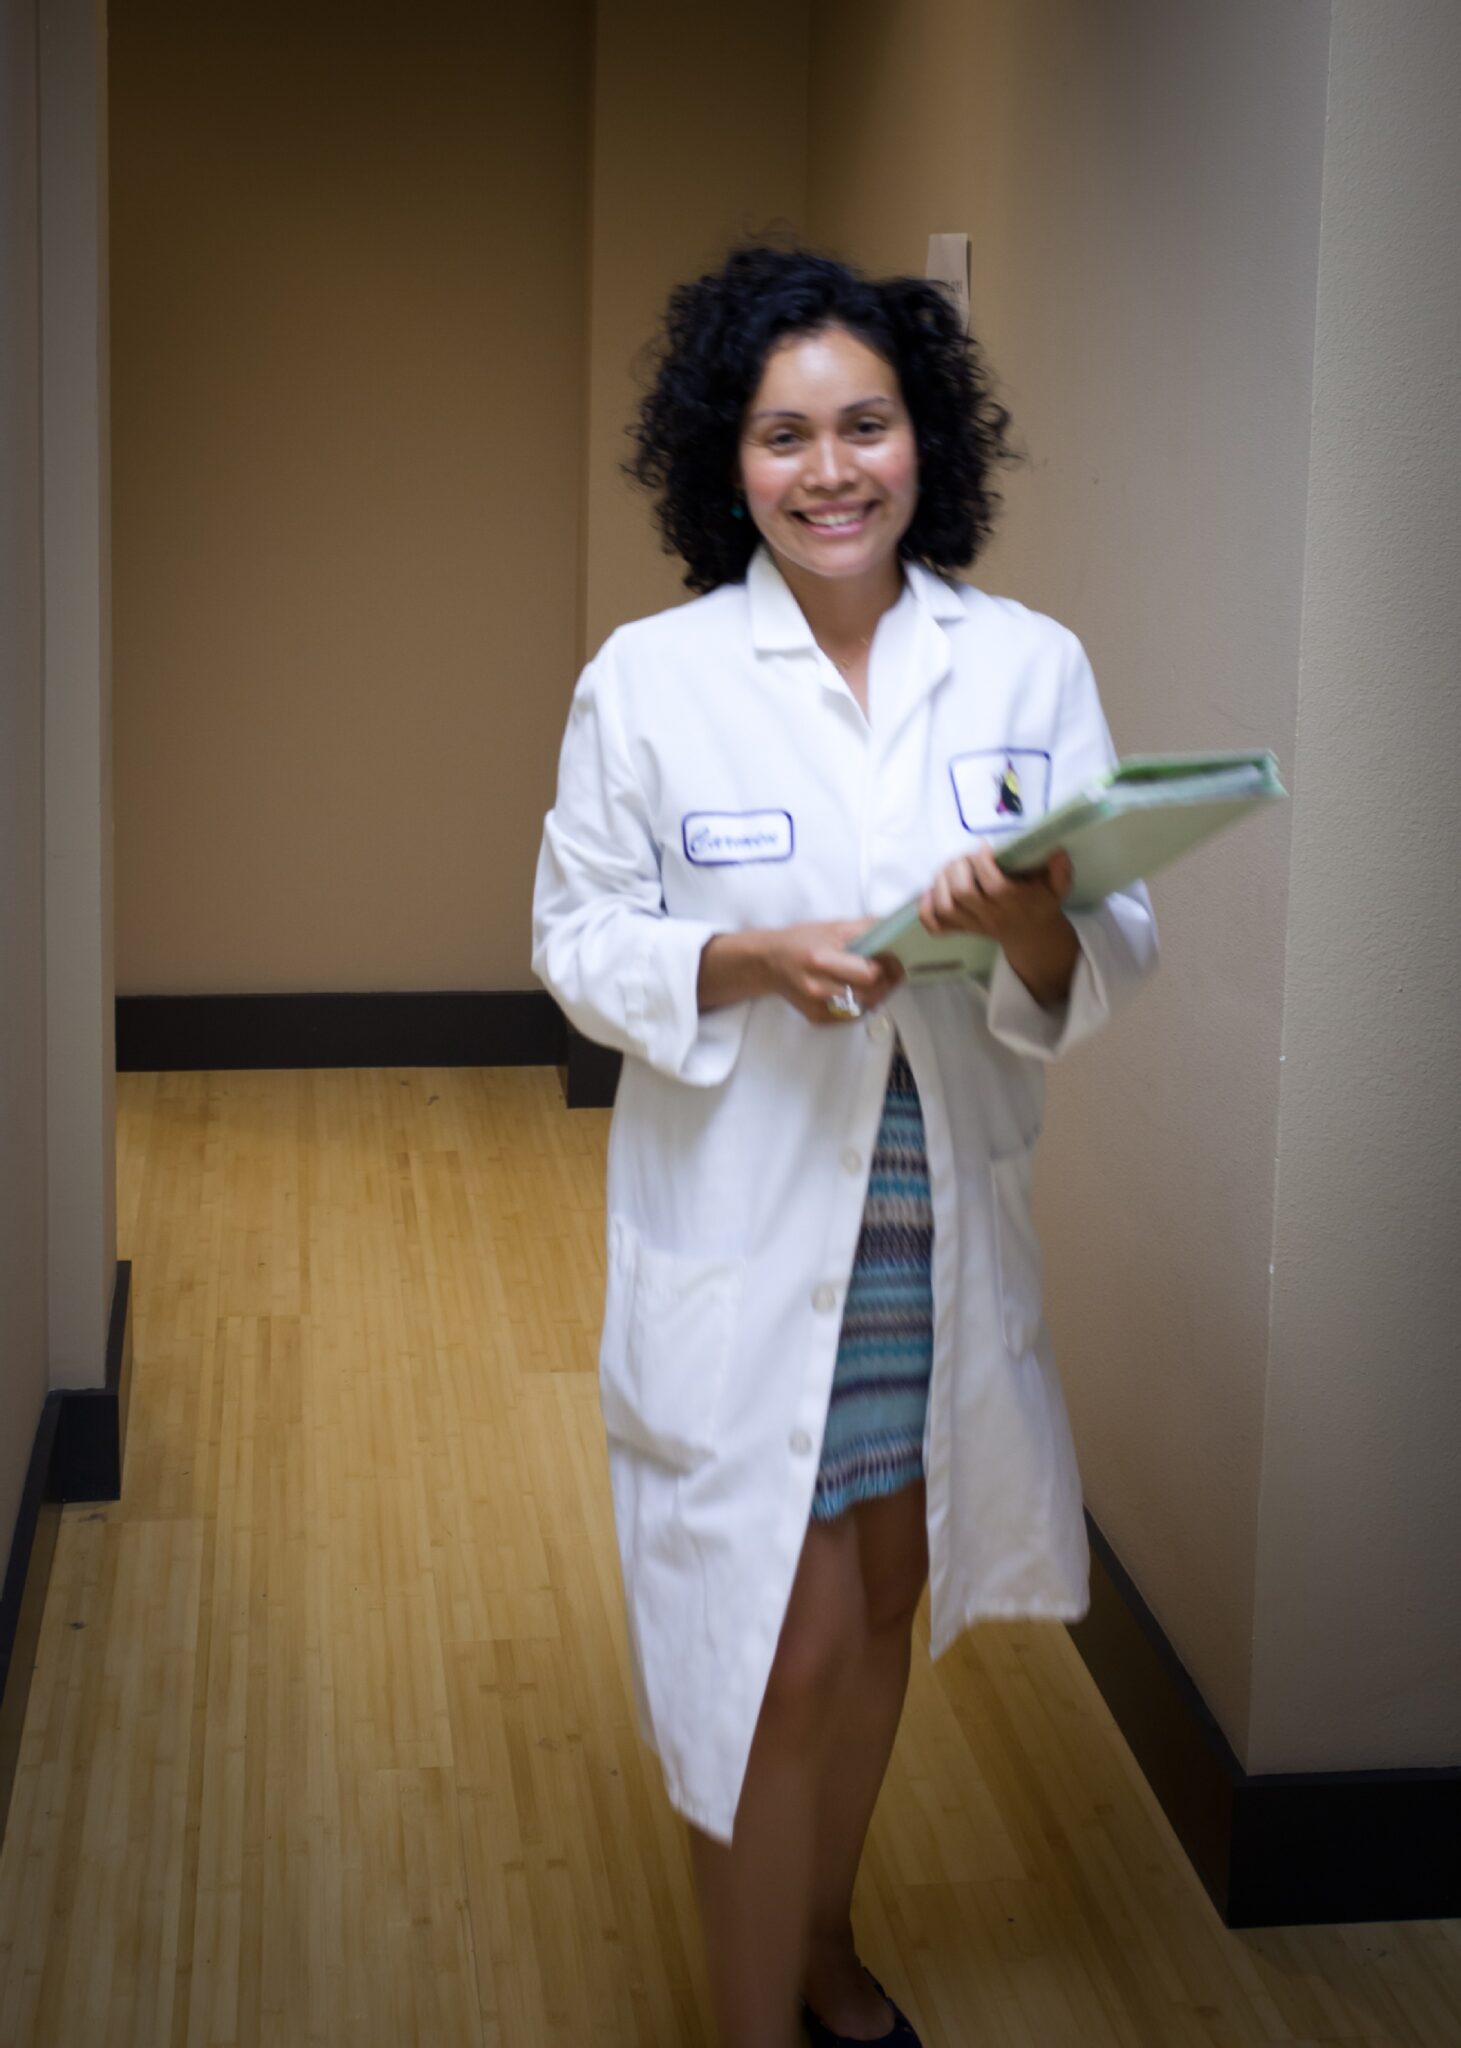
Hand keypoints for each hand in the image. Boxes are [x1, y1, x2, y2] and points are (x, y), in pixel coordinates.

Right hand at [699, 920, 902, 1025]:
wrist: (768, 962)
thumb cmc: (801, 940)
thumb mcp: (832, 926)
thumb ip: (865, 928)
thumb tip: (895, 928)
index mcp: (821, 959)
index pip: (869, 973)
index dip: (887, 967)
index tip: (894, 959)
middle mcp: (818, 986)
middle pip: (870, 993)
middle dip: (887, 982)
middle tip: (893, 972)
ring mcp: (816, 1006)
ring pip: (864, 1007)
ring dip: (878, 994)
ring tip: (878, 981)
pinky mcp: (816, 1018)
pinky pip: (851, 1017)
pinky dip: (862, 1005)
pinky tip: (860, 991)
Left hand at [920, 845, 1078, 1006]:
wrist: (1032, 935)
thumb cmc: (1041, 902)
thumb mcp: (1057, 886)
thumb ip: (1060, 871)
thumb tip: (1058, 852)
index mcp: (1013, 901)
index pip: (992, 884)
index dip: (982, 861)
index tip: (985, 847)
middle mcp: (991, 914)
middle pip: (962, 893)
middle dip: (957, 868)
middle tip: (964, 858)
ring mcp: (974, 923)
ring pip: (946, 907)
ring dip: (940, 883)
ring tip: (949, 870)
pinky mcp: (962, 928)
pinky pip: (937, 927)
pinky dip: (926, 910)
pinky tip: (930, 893)